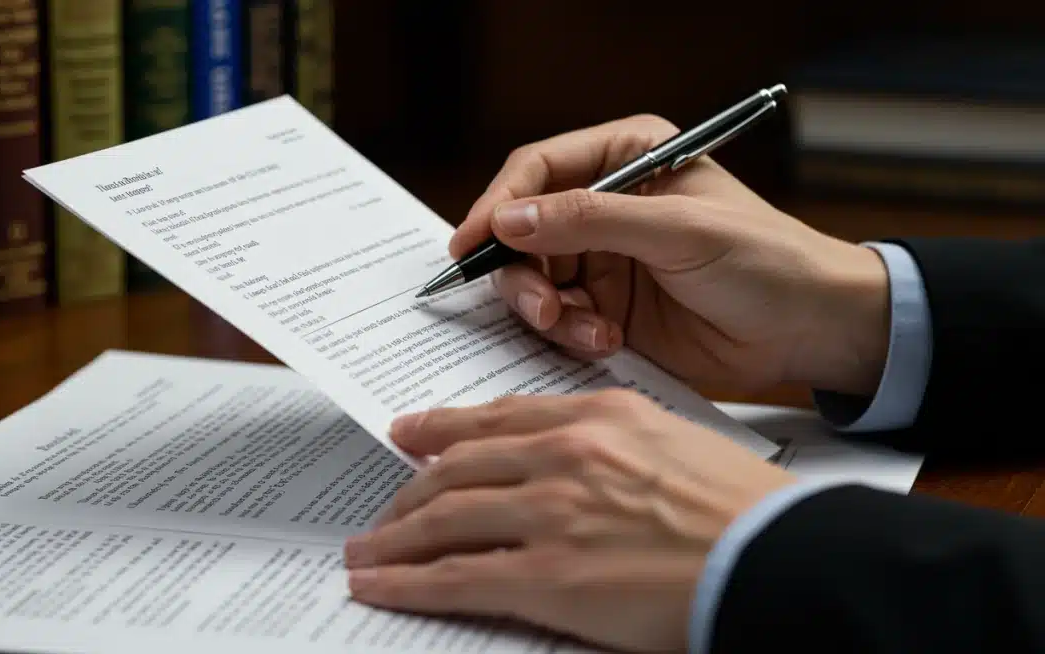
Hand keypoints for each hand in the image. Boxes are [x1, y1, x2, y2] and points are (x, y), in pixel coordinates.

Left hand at [343, 390, 796, 651]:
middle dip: (409, 490)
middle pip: (457, 467)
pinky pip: (455, 576)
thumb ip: (610, 440)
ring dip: (393, 538)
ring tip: (365, 552)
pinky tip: (378, 585)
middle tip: (384, 507)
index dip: (443, 428)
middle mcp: (564, 454)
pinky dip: (406, 581)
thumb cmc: (740, 506)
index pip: (498, 418)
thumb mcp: (672, 441)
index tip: (412, 434)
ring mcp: (552, 513)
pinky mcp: (549, 576)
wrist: (779, 555)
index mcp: (597, 416)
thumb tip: (566, 456)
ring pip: (442, 518)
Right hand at [451, 114, 890, 395]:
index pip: (538, 169)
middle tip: (540, 307)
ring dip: (548, 311)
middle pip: (522, 230)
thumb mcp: (678, 231)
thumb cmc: (765, 261)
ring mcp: (604, 259)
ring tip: (589, 331)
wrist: (810, 331)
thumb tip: (508, 220)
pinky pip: (557, 320)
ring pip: (533, 280)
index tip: (471, 244)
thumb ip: (589, 220)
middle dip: (522, 273)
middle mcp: (607, 204)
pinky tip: (608, 341)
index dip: (498, 204)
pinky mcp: (606, 307)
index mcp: (628, 157)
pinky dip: (569, 335)